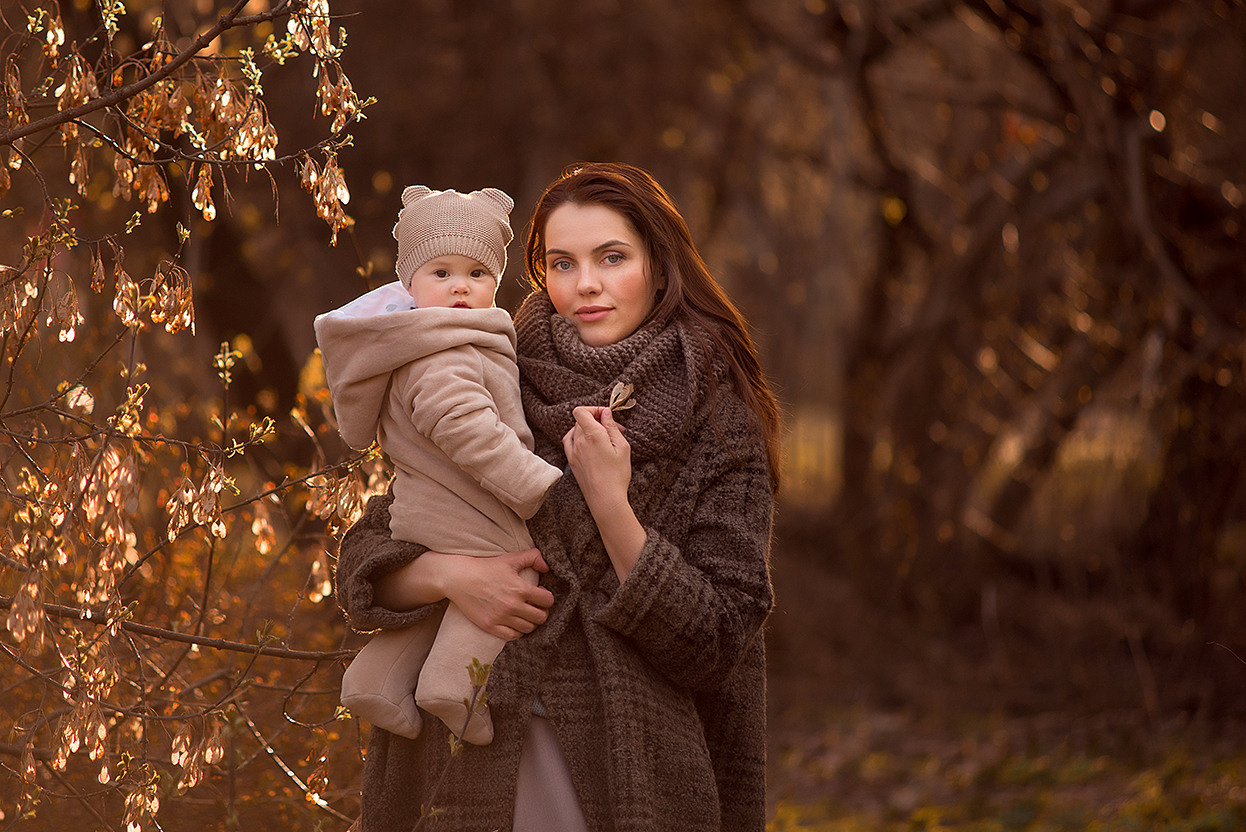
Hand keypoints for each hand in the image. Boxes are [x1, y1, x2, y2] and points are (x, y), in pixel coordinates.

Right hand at [434, 549, 553, 640]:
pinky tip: (514, 622)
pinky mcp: (490, 626)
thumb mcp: (511, 558)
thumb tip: (547, 566)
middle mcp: (513, 605)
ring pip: (528, 628)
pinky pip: (512, 636)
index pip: (547, 600)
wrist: (459, 578)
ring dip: (530, 622)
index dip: (547, 597)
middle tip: (535, 606)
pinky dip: (517, 631)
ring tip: (525, 614)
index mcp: (520, 588)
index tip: (540, 594)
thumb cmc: (485, 567)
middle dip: (541, 611)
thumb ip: (533, 557)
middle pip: (541, 617)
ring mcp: (501, 617)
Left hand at [562, 405, 631, 515]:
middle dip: (596, 420)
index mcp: (592, 435)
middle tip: (613, 430)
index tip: (607, 415)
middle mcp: (579, 441)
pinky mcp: (571, 461)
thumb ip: (612, 427)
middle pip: (581, 420)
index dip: (594, 409)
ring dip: (587, 429)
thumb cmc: (617, 474)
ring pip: (575, 430)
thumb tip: (606, 413)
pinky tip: (588, 443)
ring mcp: (573, 452)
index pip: (581, 411)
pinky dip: (577, 438)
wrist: (605, 499)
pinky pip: (569, 442)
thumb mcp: (622, 447)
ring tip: (602, 438)